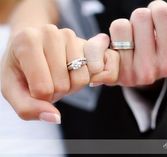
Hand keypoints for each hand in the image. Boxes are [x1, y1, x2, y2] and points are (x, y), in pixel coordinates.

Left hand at [0, 25, 118, 121]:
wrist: (32, 47)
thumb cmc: (21, 68)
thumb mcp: (12, 89)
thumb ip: (27, 108)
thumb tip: (55, 118)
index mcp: (27, 42)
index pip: (42, 88)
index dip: (40, 98)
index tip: (34, 87)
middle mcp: (50, 32)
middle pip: (63, 85)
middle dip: (56, 92)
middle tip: (48, 81)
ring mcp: (70, 35)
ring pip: (81, 79)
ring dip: (71, 86)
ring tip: (60, 76)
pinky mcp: (86, 42)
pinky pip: (95, 71)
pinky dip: (85, 79)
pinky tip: (73, 71)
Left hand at [109, 0, 166, 86]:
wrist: (142, 74)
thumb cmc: (163, 54)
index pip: (163, 13)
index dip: (159, 10)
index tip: (159, 21)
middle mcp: (149, 71)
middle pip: (140, 16)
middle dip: (143, 19)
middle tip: (144, 33)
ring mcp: (127, 73)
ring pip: (121, 25)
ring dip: (127, 28)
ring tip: (133, 41)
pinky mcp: (110, 72)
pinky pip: (102, 40)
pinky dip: (108, 39)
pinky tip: (118, 48)